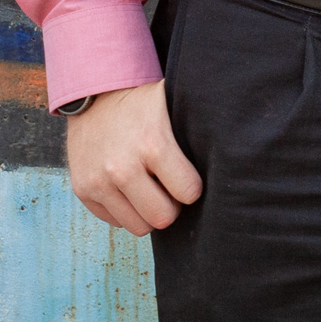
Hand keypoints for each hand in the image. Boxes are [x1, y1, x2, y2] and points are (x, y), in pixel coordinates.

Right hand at [66, 82, 202, 235]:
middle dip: (173, 206)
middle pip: (163, 217)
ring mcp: (99, 181)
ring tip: (151, 189)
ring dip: (149, 212)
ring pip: (139, 226)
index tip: (188, 177)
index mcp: (153, 144)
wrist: (94, 95)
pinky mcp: (83, 191)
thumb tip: (238, 148)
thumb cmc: (144, 104)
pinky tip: (130, 189)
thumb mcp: (174, 106)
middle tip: (170, 188)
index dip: (192, 187)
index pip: (189, 192)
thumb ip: (198, 131)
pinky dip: (126, 211)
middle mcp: (122, 167)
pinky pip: (115, 222)